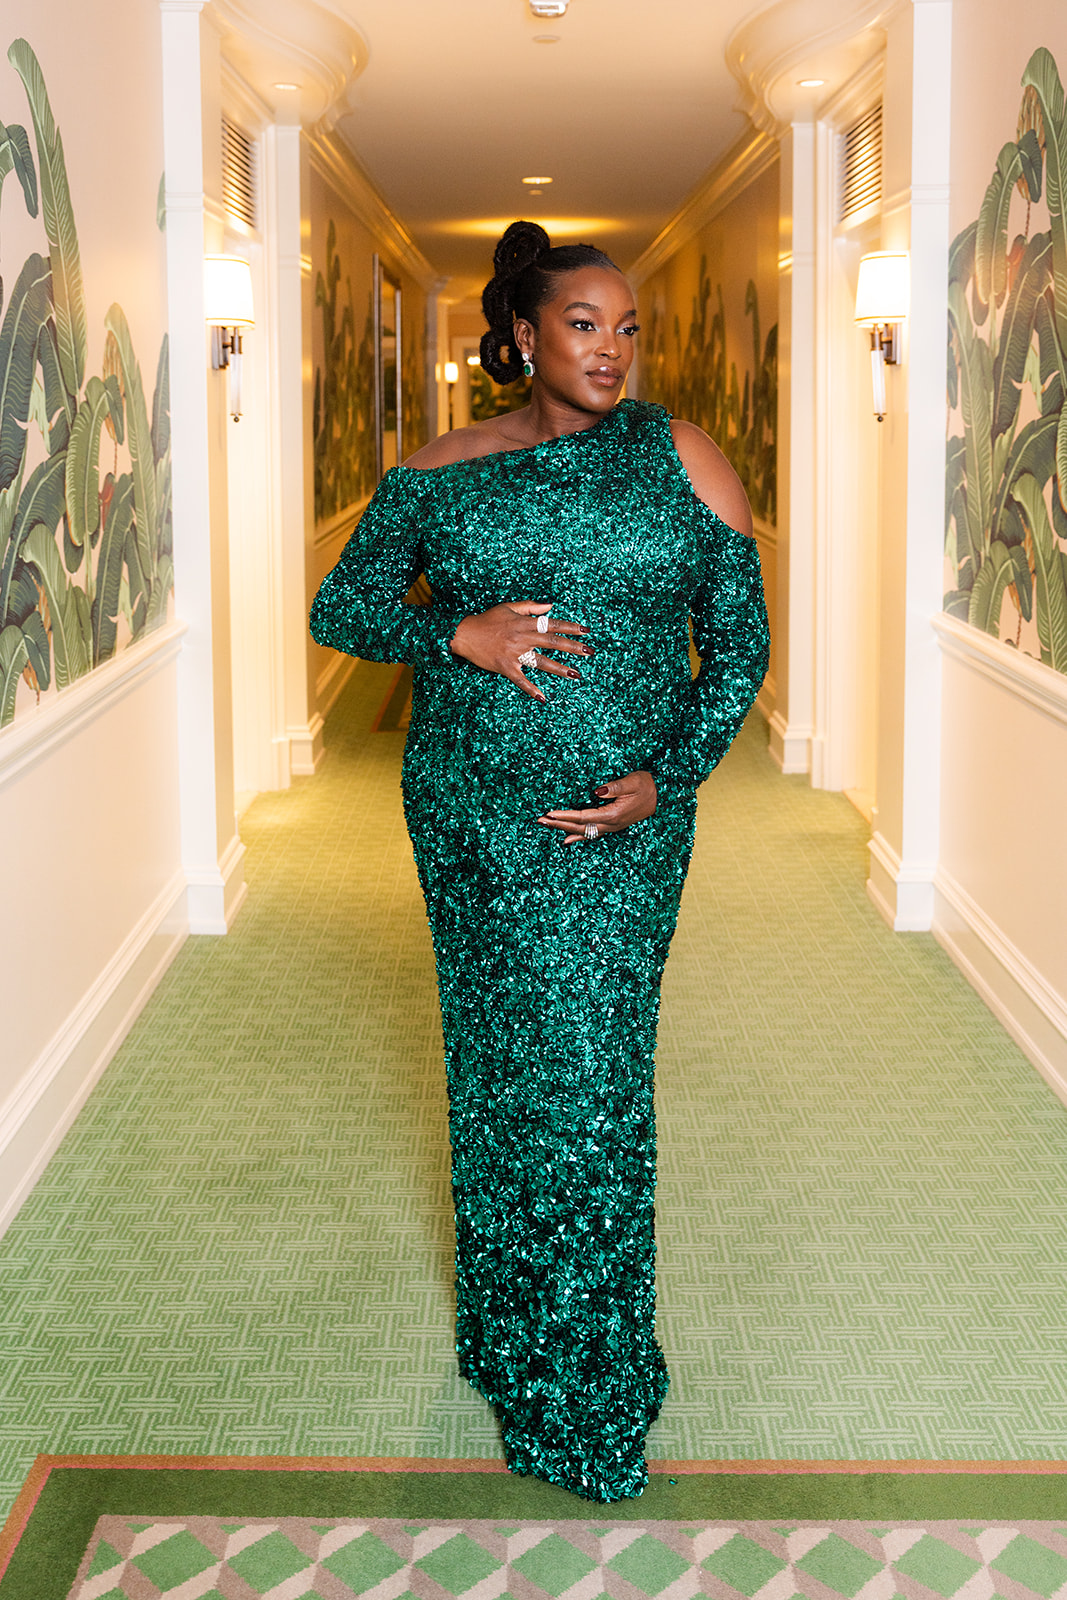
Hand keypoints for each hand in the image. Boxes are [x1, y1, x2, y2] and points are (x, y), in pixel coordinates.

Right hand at [450, 602, 592, 700]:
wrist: (464, 633)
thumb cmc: (487, 619)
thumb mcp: (509, 607)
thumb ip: (530, 606)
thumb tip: (550, 606)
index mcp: (524, 623)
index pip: (553, 624)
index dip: (570, 627)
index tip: (586, 631)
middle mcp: (522, 637)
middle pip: (552, 642)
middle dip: (573, 647)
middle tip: (590, 652)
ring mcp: (514, 653)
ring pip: (540, 661)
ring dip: (559, 668)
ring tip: (576, 675)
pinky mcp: (505, 666)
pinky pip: (520, 679)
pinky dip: (530, 689)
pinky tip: (542, 697)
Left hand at [538, 771, 657, 844]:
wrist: (663, 796)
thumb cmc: (647, 786)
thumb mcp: (633, 782)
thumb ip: (615, 787)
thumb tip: (597, 791)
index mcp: (613, 815)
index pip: (583, 816)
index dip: (565, 815)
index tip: (549, 813)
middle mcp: (610, 825)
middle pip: (579, 827)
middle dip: (558, 824)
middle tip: (540, 820)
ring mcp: (611, 827)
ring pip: (583, 832)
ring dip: (564, 830)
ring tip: (546, 826)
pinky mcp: (612, 825)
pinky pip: (591, 834)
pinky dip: (577, 837)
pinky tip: (566, 840)